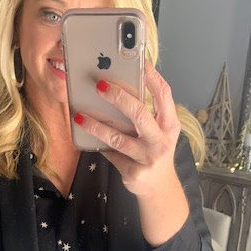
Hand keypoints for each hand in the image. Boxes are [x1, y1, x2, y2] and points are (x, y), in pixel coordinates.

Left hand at [73, 61, 189, 244]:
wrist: (159, 188)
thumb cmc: (155, 151)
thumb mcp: (158, 132)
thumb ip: (145, 114)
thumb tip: (117, 88)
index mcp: (170, 125)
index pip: (164, 95)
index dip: (151, 76)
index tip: (138, 61)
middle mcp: (161, 141)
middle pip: (140, 115)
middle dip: (119, 98)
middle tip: (100, 85)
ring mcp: (148, 158)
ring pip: (118, 138)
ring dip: (97, 125)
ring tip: (79, 115)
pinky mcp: (133, 172)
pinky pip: (110, 154)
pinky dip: (97, 145)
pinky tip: (84, 136)